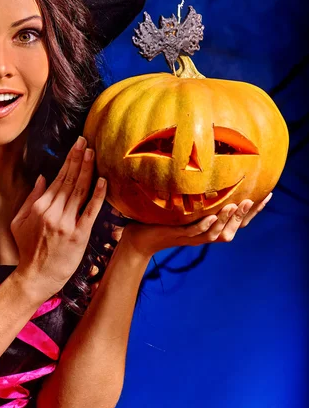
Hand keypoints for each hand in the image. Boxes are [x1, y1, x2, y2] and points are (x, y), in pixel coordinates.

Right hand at [10, 136, 106, 298]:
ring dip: (87, 170)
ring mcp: (67, 224)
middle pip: (70, 181)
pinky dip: (97, 195)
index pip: (58, 178)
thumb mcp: (20, 222)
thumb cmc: (28, 250)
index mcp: (39, 207)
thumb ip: (32, 198)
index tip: (77, 145)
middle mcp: (53, 213)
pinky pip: (90, 212)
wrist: (36, 277)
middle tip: (86, 142)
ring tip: (93, 153)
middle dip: (79, 159)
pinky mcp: (79, 236)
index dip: (69, 160)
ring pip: (80, 192)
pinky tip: (103, 181)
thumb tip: (43, 177)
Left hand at [119, 194, 272, 259]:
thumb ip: (197, 194)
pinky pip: (194, 232)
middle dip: (244, 215)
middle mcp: (204, 233)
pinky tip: (212, 216)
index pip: (238, 220)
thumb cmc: (162, 220)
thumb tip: (207, 169)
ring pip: (216, 232)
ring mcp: (192, 237)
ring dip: (227, 219)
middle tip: (254, 200)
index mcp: (209, 226)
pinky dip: (205, 225)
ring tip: (237, 205)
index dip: (253, 211)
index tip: (268, 195)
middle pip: (232, 228)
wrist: (140, 238)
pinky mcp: (178, 235)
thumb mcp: (183, 205)